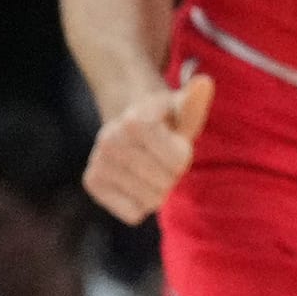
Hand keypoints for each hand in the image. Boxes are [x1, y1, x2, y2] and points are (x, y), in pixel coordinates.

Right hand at [83, 74, 212, 223]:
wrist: (130, 124)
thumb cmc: (167, 120)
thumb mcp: (184, 110)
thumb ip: (196, 102)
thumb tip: (204, 82)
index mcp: (135, 121)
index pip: (178, 163)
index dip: (183, 156)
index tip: (174, 142)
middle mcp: (109, 140)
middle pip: (164, 183)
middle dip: (171, 174)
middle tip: (160, 157)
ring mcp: (98, 162)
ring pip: (150, 201)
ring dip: (157, 189)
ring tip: (148, 167)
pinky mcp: (92, 182)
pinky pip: (133, 213)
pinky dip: (141, 204)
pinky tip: (135, 181)